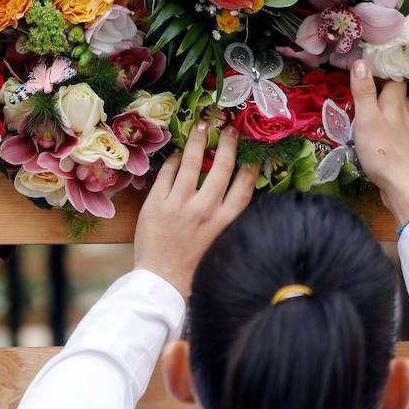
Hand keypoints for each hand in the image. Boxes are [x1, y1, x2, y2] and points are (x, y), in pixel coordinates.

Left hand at [134, 124, 258, 296]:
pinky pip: (166, 173)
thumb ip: (229, 218)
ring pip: (191, 162)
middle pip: (221, 166)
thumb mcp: (222, 242)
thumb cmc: (196, 267)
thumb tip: (235, 191)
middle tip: (230, 129)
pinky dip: (173, 160)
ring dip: (198, 141)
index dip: (251, 164)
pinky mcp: (156, 204)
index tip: (253, 152)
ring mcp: (179, 205)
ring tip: (202, 126)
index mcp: (226, 221)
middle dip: (228, 143)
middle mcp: (205, 209)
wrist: (164, 283)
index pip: (244, 184)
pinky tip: (177, 154)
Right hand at [350, 60, 408, 225]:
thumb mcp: (367, 119)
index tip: (369, 64)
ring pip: (399, 112)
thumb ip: (364, 92)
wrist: (405, 188)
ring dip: (385, 108)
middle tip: (361, 86)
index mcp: (398, 102)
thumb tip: (361, 62)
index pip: (396, 76)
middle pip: (397, 94)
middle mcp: (408, 113)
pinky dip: (389, 126)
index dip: (384, 68)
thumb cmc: (383, 152)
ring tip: (367, 109)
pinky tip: (380, 135)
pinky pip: (399, 130)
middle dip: (382, 88)